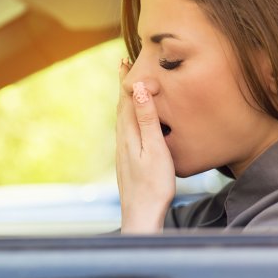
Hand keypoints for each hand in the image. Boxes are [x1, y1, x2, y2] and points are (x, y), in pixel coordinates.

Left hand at [116, 58, 174, 232]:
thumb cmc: (153, 185)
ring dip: (126, 101)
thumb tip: (140, 89)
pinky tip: (132, 123)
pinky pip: (126, 131)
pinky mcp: (127, 161)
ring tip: (129, 89)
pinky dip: (128, 117)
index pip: (127, 99)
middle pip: (122, 107)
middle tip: (124, 66)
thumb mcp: (155, 149)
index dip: (127, 80)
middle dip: (124, 86)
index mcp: (129, 134)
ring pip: (122, 119)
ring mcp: (123, 152)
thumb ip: (147, 119)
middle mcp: (122, 140)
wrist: (141, 216)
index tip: (126, 61)